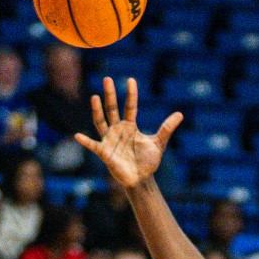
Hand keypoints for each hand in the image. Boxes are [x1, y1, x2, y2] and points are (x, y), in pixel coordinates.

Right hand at [75, 77, 182, 192]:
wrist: (141, 179)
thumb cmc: (147, 161)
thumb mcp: (158, 143)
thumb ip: (166, 128)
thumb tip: (180, 114)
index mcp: (130, 126)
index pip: (130, 106)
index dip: (131, 94)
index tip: (131, 80)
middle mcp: (118, 130)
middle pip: (112, 108)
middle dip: (110, 95)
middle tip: (107, 79)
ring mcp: (110, 140)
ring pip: (101, 121)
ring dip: (97, 110)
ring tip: (94, 97)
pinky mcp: (104, 152)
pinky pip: (93, 146)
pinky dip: (86, 141)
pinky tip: (78, 135)